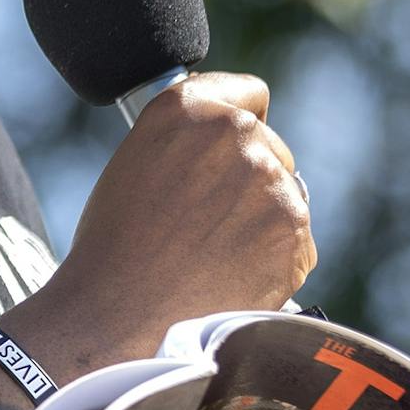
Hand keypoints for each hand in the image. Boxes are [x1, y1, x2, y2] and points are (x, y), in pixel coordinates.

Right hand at [8, 72, 315, 376]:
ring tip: (213, 255)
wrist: (118, 315)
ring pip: (284, 195)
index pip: (248, 94)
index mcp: (188, 108)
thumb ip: (186, 139)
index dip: (240, 121)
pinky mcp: (293, 230)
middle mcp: (236, 133)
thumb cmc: (114, 245)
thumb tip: (224, 140)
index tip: (229, 151)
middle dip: (248, 179)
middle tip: (207, 222)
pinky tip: (231, 277)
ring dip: (261, 220)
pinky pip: (295, 240)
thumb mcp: (136, 161)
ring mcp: (271, 181)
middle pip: (269, 147)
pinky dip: (274, 259)